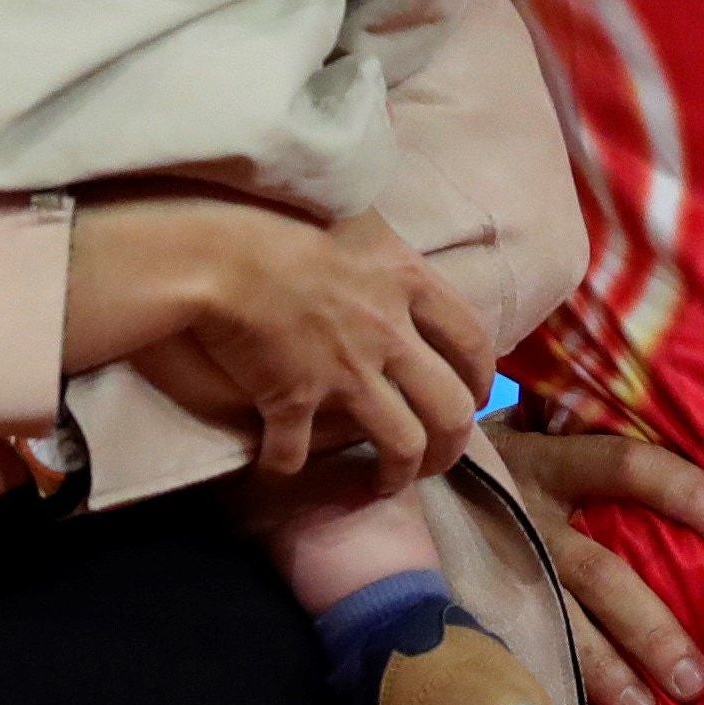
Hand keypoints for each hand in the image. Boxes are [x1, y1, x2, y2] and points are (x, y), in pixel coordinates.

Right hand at [92, 199, 487, 484]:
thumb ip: (394, 257)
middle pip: (451, 410)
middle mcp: (390, 334)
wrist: (221, 254)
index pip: (475, 344)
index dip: (482, 381)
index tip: (475, 400)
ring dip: (397, 474)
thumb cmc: (287, 223)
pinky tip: (282, 463)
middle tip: (438, 460)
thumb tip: (410, 273)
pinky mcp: (296, 400)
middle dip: (451, 447)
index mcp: (410, 284)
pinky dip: (289, 465)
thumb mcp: (363, 222)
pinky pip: (300, 453)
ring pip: (401, 445)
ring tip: (385, 482)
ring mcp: (346, 372)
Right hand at [489, 424, 703, 704]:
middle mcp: (524, 509)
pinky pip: (512, 645)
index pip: (628, 466)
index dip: (686, 493)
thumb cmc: (506, 451)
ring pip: (555, 622)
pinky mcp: (471, 596)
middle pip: (597, 571)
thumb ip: (597, 438)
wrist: (406, 467)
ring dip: (603, 672)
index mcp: (552, 456)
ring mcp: (495, 559)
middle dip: (649, 627)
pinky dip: (546, 684)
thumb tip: (701, 430)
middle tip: (697, 679)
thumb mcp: (543, 426)